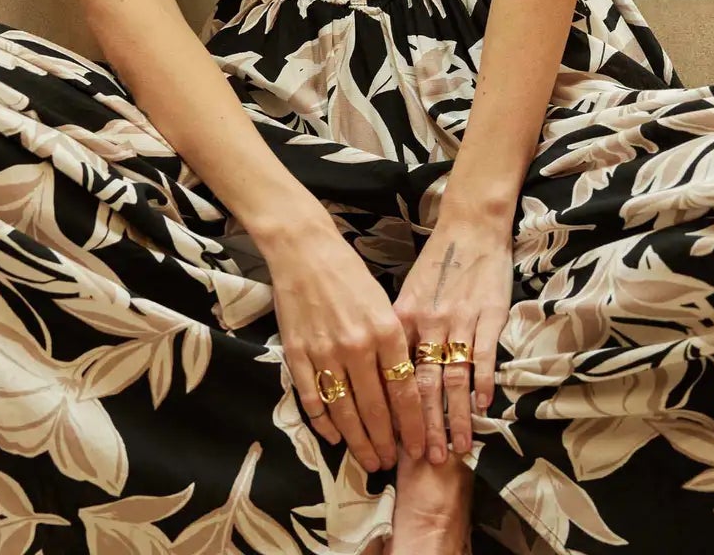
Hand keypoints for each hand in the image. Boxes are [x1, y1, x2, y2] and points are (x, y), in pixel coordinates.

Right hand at [263, 218, 428, 473]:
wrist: (303, 250)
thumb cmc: (348, 272)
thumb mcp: (382, 303)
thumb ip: (391, 343)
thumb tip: (400, 386)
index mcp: (385, 330)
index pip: (404, 391)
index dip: (410, 425)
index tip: (416, 448)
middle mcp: (357, 345)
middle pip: (374, 409)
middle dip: (385, 442)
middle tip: (390, 463)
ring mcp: (324, 352)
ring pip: (345, 412)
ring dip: (358, 441)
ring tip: (368, 460)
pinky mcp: (297, 354)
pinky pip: (313, 399)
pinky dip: (323, 423)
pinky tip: (333, 437)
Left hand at [392, 212, 513, 461]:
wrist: (470, 226)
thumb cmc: (437, 263)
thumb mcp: (407, 294)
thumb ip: (398, 332)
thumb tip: (384, 374)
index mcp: (402, 318)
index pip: (394, 375)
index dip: (395, 413)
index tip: (396, 444)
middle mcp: (427, 322)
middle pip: (423, 384)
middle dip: (426, 426)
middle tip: (429, 459)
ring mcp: (458, 319)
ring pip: (454, 377)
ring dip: (457, 416)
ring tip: (459, 447)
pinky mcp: (487, 314)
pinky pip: (483, 354)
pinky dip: (482, 382)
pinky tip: (484, 406)